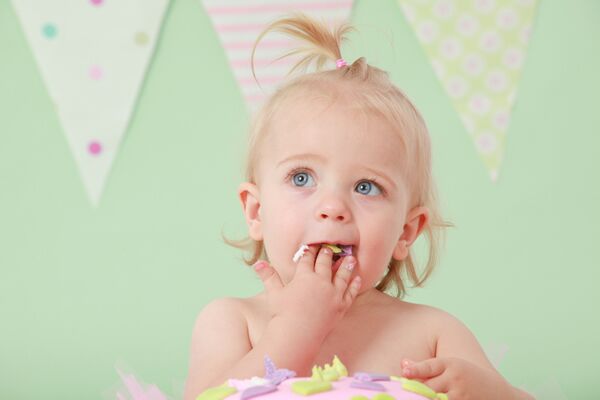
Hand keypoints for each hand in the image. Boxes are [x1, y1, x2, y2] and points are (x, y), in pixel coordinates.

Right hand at [253, 245, 361, 338]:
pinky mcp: (341, 306)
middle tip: (329, 248)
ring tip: (350, 258)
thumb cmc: (282, 314)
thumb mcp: (274, 293)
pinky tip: (357, 279)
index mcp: (304, 276)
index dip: (310, 250)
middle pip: (325, 263)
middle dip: (327, 254)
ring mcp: (333, 294)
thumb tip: (257, 263)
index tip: (313, 245)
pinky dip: (354, 285)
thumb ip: (268, 276)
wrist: (296, 336)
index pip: (308, 258)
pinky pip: (350, 293)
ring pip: (342, 275)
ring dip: (346, 265)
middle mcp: (321, 282)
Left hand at [401, 357, 528, 399]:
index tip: (404, 373)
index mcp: (451, 364)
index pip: (430, 366)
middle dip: (416, 390)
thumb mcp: (450, 367)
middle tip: (401, 393)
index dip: (416, 370)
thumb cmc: (466, 377)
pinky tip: (427, 399)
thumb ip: (426, 367)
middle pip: (429, 386)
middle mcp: (455, 379)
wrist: (498, 392)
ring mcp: (460, 395)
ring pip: (435, 398)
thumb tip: (403, 364)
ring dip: (423, 397)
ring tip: (411, 397)